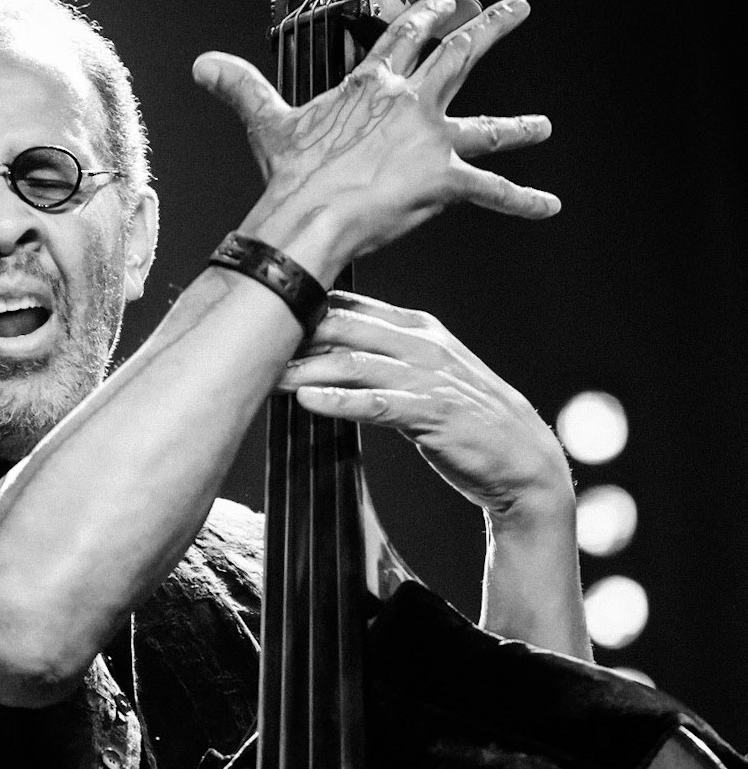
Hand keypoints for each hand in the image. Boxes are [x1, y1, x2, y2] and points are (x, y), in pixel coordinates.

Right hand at [193, 0, 557, 282]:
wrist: (309, 215)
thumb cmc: (292, 174)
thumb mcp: (266, 122)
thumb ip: (240, 88)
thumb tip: (202, 64)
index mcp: (372, 85)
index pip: (405, 38)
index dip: (427, 16)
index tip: (446, 2)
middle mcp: (410, 103)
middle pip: (459, 58)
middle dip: (490, 29)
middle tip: (516, 9)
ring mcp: (431, 141)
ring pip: (488, 127)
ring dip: (520, 126)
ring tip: (544, 125)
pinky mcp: (444, 180)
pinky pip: (492, 192)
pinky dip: (522, 201)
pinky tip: (548, 205)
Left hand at [279, 292, 590, 659]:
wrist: (523, 464)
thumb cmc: (463, 423)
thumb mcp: (420, 378)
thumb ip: (379, 359)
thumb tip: (320, 353)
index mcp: (416, 328)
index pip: (348, 305)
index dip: (301, 307)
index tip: (255, 314)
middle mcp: (422, 344)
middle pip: (345, 326)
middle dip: (293, 330)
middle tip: (246, 338)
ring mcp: (429, 377)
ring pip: (355, 363)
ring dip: (307, 369)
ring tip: (266, 375)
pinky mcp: (433, 413)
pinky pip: (380, 403)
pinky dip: (342, 402)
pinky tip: (308, 403)